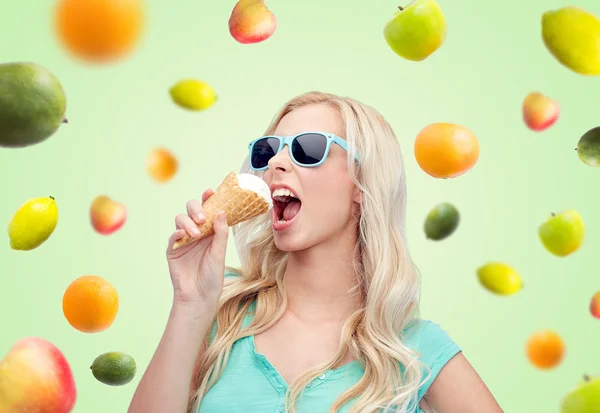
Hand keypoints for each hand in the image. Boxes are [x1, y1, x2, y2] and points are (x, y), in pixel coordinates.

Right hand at [166, 188, 228, 308]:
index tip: (210, 191)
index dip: (208, 199)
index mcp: (210, 231)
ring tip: (195, 233)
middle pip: (191, 210)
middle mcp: (196, 232)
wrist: (199, 296)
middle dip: (196, 209)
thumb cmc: (213, 276)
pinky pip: (172, 236)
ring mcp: (183, 240)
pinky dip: (177, 232)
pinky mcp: (173, 250)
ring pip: (180, 219)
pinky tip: (182, 235)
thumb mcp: (220, 253)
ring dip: (187, 222)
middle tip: (202, 217)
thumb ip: (220, 233)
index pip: (209, 210)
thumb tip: (221, 211)